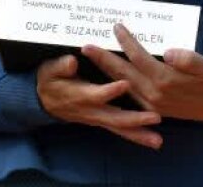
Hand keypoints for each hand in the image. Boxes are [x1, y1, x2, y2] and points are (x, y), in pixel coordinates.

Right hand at [35, 54, 163, 149]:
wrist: (44, 101)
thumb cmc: (50, 80)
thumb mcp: (50, 70)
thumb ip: (61, 67)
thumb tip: (71, 61)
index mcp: (79, 96)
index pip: (96, 95)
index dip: (109, 90)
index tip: (125, 83)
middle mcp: (90, 111)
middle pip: (114, 118)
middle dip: (135, 119)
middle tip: (155, 117)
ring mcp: (97, 118)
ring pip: (120, 128)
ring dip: (139, 134)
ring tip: (158, 140)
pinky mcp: (103, 121)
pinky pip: (121, 130)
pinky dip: (137, 136)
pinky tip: (154, 140)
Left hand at [81, 24, 202, 122]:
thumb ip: (188, 59)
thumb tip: (168, 52)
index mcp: (165, 80)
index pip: (139, 57)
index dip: (127, 42)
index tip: (117, 27)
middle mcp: (153, 93)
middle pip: (122, 73)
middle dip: (103, 58)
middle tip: (86, 45)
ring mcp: (149, 103)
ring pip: (121, 84)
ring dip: (104, 70)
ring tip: (90, 56)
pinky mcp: (148, 108)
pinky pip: (126, 94)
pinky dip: (113, 82)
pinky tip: (104, 74)